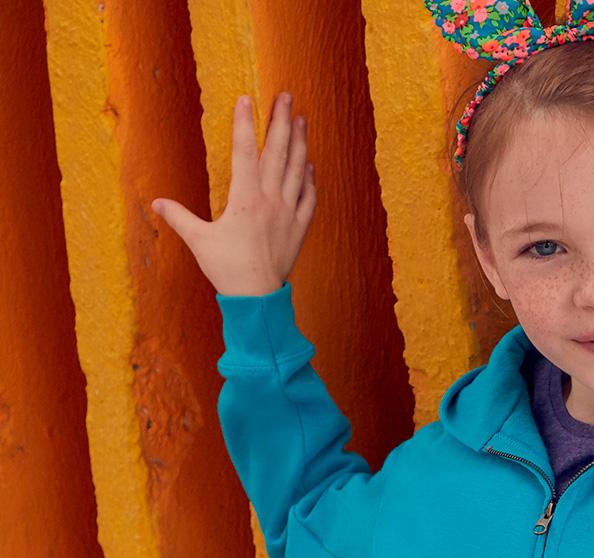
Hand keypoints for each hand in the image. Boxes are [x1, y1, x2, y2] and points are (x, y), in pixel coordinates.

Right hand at [151, 91, 316, 296]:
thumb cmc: (227, 269)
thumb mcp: (199, 241)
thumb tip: (157, 203)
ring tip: (301, 120)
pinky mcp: (300, 228)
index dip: (245, 123)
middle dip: (281, 121)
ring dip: (300, 143)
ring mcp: (289, 213)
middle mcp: (271, 201)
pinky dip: (310, 178)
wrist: (258, 298)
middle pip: (278, 152)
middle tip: (286, 97)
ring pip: (297, 170)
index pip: (245, 151)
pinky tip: (309, 165)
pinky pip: (310, 197)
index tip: (246, 99)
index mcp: (245, 199)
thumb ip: (179, 217)